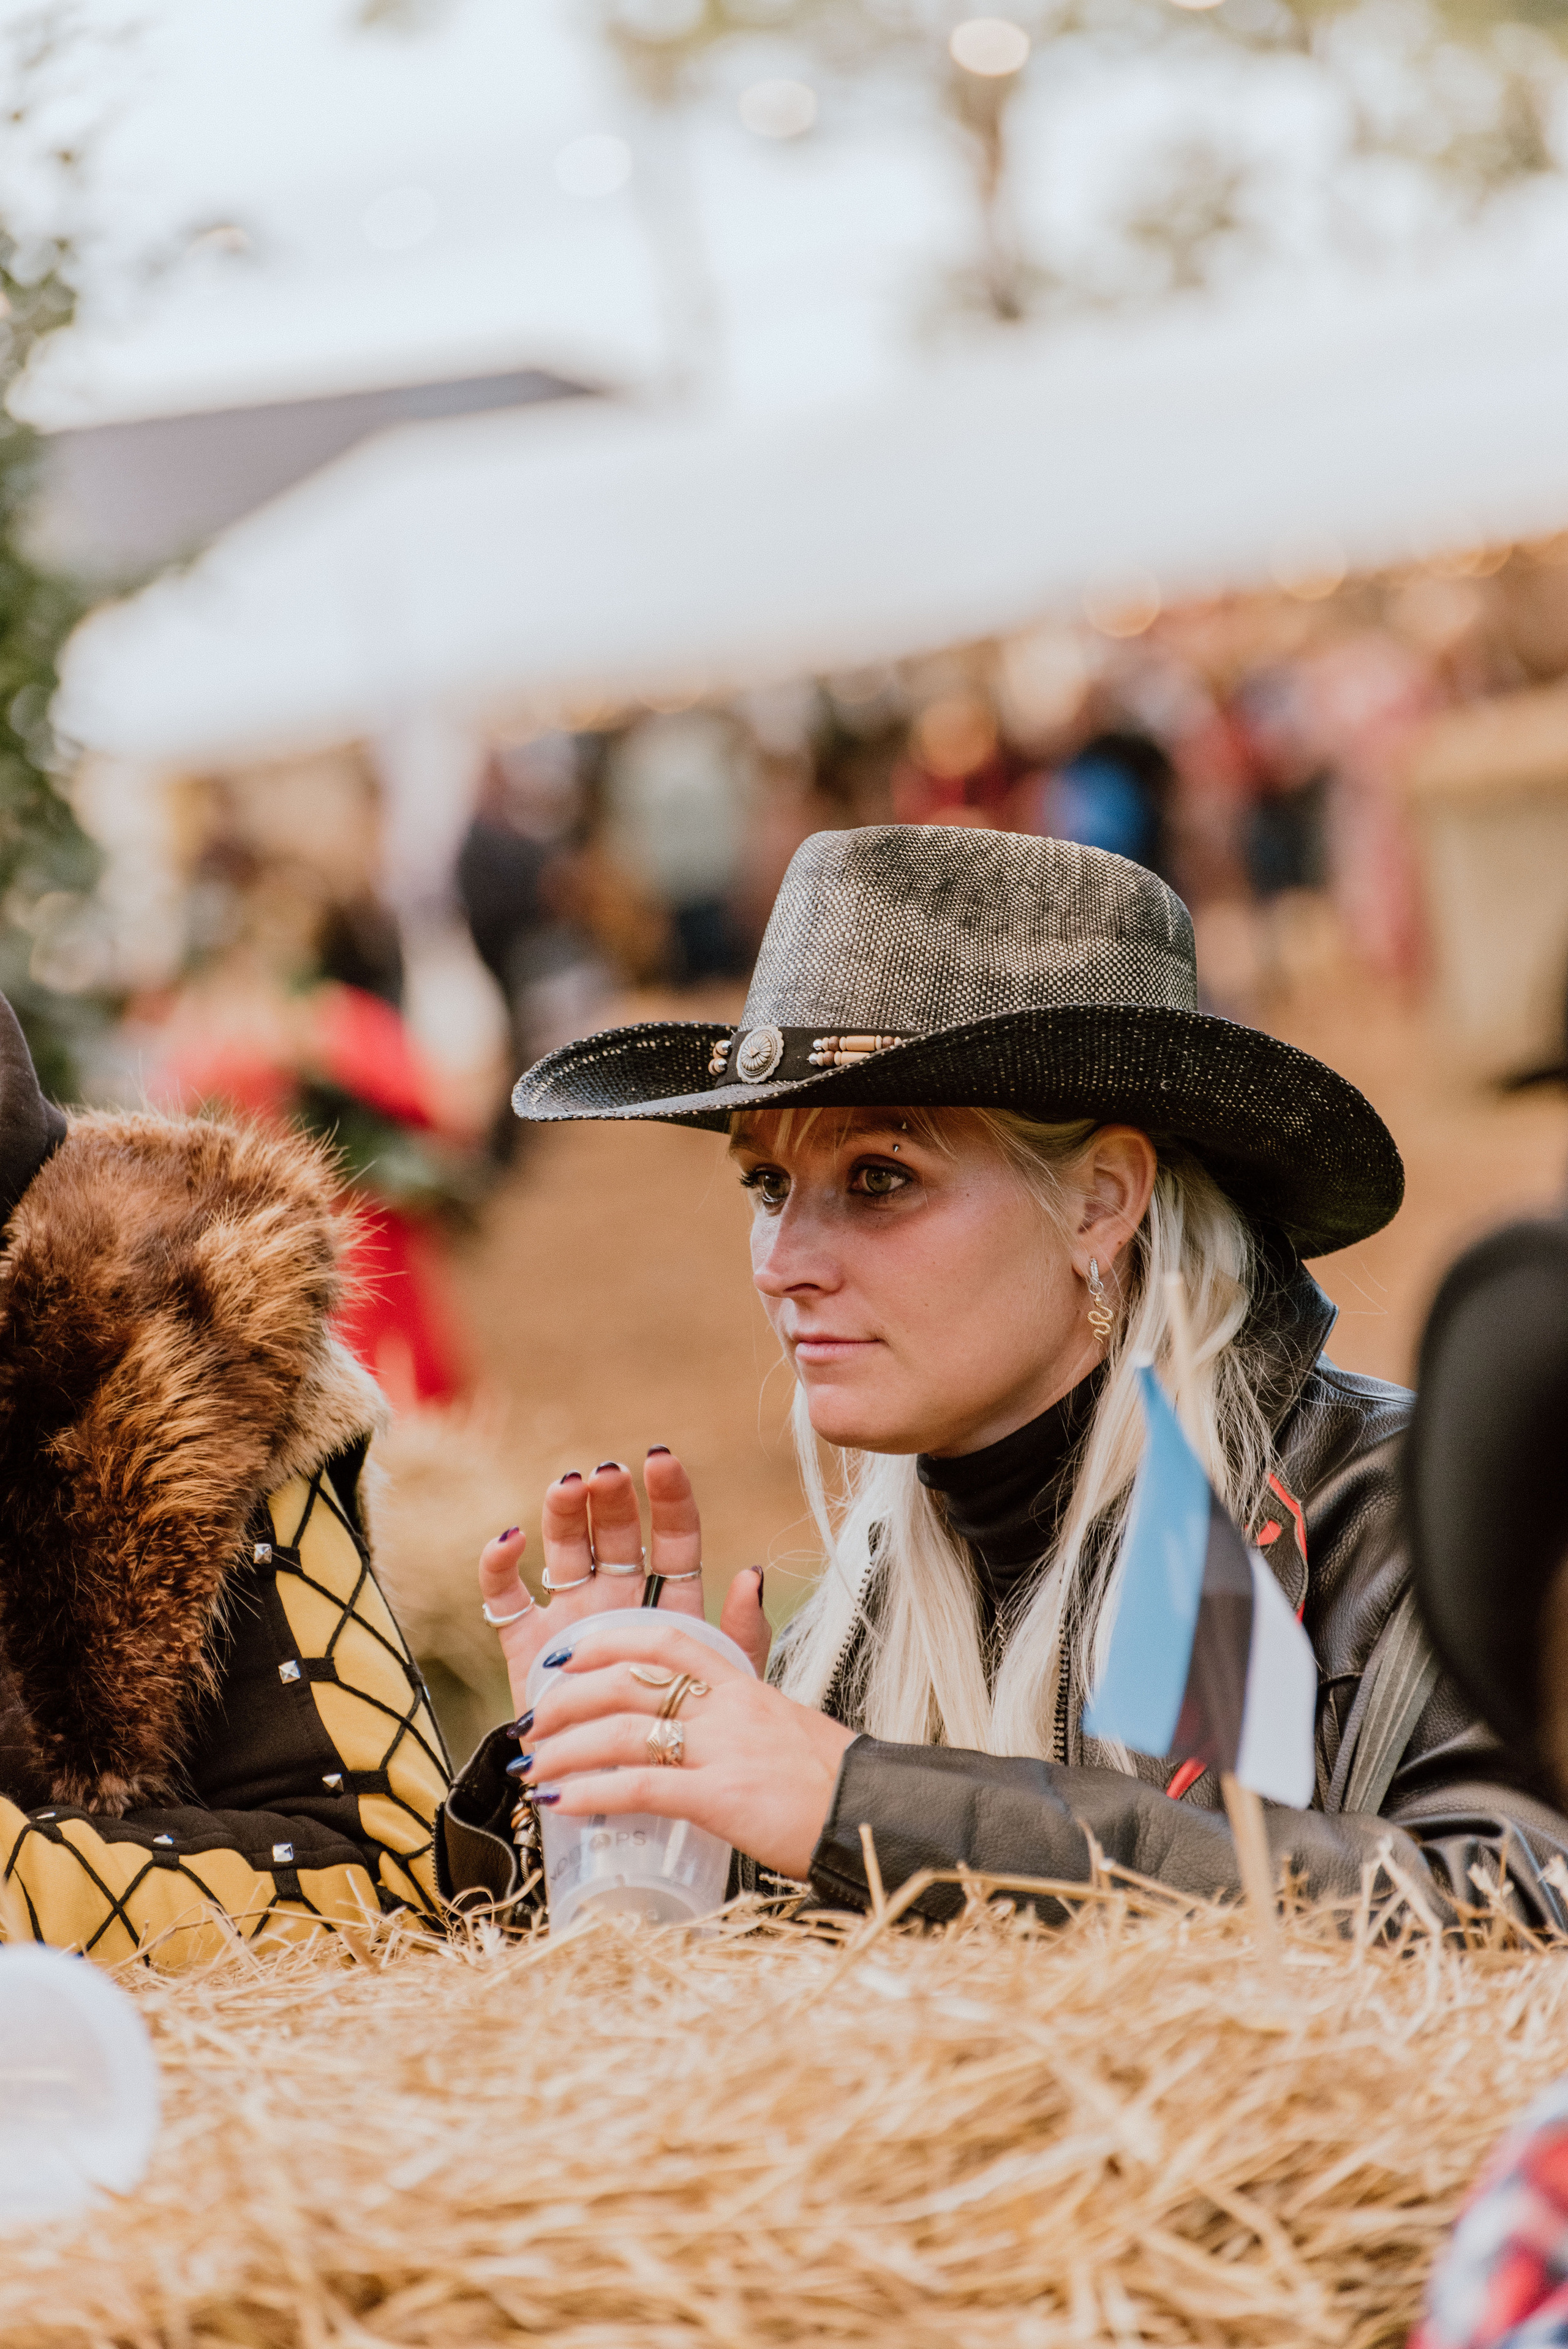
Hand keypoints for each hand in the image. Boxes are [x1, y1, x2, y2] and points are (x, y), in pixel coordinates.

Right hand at [477, 1448, 770, 1728]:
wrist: (618, 1811)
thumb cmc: (678, 1743)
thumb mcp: (721, 1686)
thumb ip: (740, 1634)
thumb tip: (753, 1573)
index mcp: (668, 1607)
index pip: (673, 1541)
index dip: (668, 1500)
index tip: (662, 1461)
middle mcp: (618, 1602)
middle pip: (615, 1537)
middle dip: (613, 1501)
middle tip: (609, 1473)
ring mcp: (570, 1621)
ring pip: (564, 1552)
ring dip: (563, 1515)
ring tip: (567, 1486)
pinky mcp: (528, 1649)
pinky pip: (507, 1599)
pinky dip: (501, 1567)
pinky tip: (511, 1539)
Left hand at [512, 1617, 855, 1880]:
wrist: (875, 1816)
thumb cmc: (828, 1779)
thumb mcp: (783, 1720)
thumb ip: (745, 1694)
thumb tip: (725, 1661)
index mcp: (740, 1685)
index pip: (663, 1640)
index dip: (604, 1643)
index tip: (564, 1658)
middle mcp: (727, 1707)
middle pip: (628, 1681)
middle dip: (567, 1699)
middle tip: (533, 1722)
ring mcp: (723, 1750)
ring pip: (623, 1731)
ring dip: (565, 1749)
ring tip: (533, 1769)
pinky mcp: (721, 1798)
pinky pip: (640, 1787)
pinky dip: (592, 1793)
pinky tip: (561, 1804)